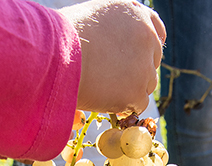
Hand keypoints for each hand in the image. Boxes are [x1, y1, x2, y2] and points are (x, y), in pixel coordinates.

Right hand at [61, 0, 165, 115]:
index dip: (148, 47)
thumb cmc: (63, 36)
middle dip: (138, 72)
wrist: (55, 56)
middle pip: (152, 63)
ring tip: (103, 85)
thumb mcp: (94, 17)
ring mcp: (144, 67)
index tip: (139, 58)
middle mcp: (146, 37)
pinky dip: (124, 106)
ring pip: (146, 85)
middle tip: (113, 77)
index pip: (157, 31)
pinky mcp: (137, 92)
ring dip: (130, 89)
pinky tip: (105, 98)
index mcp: (136, 14)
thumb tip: (122, 47)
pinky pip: (138, 104)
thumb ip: (117, 29)